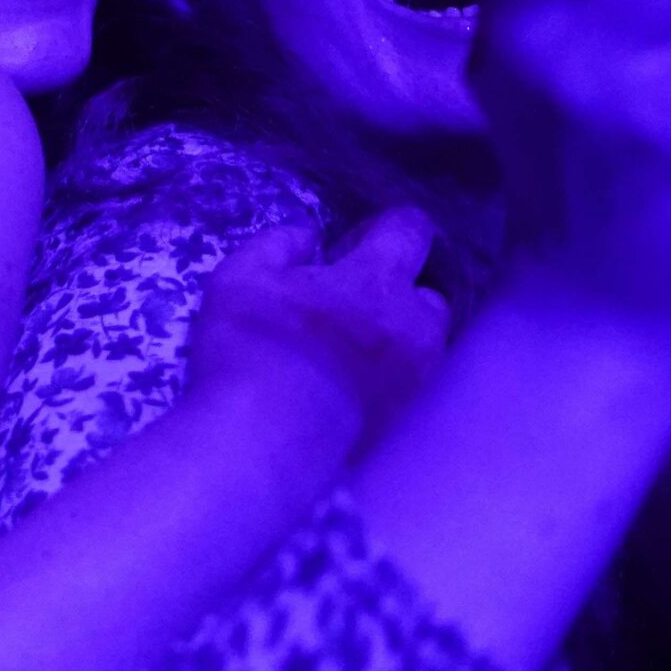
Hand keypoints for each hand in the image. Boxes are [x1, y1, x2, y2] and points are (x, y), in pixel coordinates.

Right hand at [188, 209, 452, 463]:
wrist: (267, 443)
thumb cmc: (252, 349)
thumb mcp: (240, 278)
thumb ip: (277, 244)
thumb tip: (308, 236)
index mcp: (375, 280)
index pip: (410, 229)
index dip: (389, 227)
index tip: (357, 243)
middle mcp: (411, 326)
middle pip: (430, 297)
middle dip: (401, 296)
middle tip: (355, 308)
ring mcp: (416, 379)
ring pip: (426, 348)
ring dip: (401, 343)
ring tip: (358, 357)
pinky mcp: (406, 424)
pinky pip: (412, 391)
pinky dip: (391, 386)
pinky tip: (353, 395)